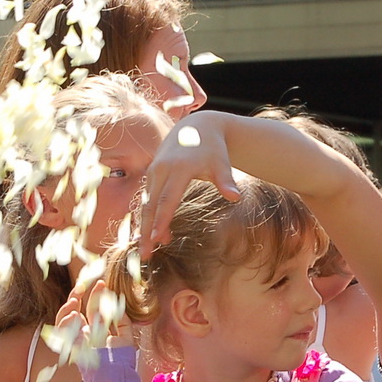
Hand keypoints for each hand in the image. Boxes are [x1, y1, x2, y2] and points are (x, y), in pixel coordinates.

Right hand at [51, 277, 132, 365]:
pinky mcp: (71, 348)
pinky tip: (74, 315)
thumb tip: (119, 306)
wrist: (117, 376)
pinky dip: (65, 324)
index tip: (101, 283)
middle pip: (73, 310)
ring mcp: (76, 340)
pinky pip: (63, 334)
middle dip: (75, 296)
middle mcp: (84, 333)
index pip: (90, 308)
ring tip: (74, 300)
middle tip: (81, 285)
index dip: (94, 295)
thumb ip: (123, 321)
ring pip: (63, 321)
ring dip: (66, 309)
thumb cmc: (121, 359)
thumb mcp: (126, 336)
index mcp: (96, 329)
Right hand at [139, 111, 239, 256]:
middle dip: (147, 231)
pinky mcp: (152, 174)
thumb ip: (226, 181)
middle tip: (146, 255)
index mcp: (179, 168)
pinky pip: (148, 199)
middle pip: (151, 205)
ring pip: (147, 204)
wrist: (198, 127)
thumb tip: (236, 197)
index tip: (157, 239)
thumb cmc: (213, 148)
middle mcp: (162, 169)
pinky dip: (149, 217)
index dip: (162, 220)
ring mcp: (154, 171)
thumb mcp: (221, 162)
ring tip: (148, 250)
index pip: (168, 198)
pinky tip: (154, 234)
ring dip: (146, 227)